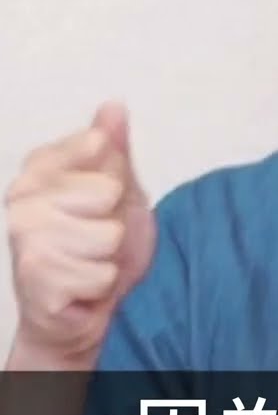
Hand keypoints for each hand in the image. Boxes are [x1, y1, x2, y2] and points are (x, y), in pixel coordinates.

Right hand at [5, 102, 155, 367]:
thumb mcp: (119, 192)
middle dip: (114, 221)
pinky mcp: (36, 275)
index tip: (99, 202)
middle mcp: (22, 196)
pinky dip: (100, 285)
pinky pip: (101, 273)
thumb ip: (114, 150)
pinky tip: (81, 286)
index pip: (100, 146)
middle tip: (95, 240)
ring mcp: (24, 236)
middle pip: (108, 191)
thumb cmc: (98, 248)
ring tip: (88, 262)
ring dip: (108, 257)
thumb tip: (113, 106)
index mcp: (39, 167)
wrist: (82, 308)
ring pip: (108, 235)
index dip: (115, 180)